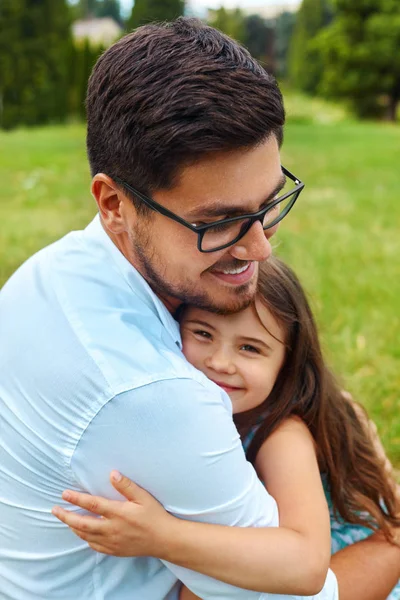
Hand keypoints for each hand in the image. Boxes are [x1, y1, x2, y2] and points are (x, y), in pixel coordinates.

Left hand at [52, 471, 175, 557]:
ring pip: (86, 536)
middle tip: (55, 509)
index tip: (64, 493)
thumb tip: (112, 474)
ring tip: (66, 519)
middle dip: (66, 516)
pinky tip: (83, 533)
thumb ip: (127, 486)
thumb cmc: (155, 515)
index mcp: (119, 513)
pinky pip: (94, 546)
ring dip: (73, 527)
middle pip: (82, 523)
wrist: (164, 539)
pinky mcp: (114, 550)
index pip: (92, 505)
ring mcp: (112, 542)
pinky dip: (85, 538)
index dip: (77, 498)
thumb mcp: (143, 497)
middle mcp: (112, 529)